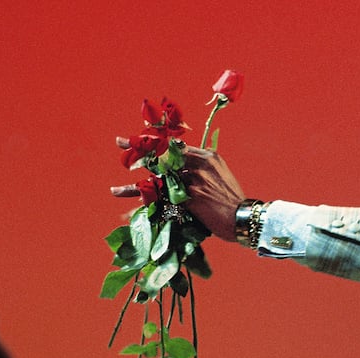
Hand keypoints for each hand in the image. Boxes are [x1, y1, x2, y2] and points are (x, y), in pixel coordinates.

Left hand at [112, 141, 245, 241]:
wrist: (245, 218)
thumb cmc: (233, 202)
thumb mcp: (220, 178)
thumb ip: (202, 171)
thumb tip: (184, 172)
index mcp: (207, 157)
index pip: (176, 145)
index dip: (156, 141)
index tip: (140, 137)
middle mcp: (199, 164)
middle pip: (163, 156)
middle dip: (139, 150)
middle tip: (119, 143)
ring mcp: (194, 180)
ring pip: (157, 181)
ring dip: (133, 188)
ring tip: (115, 190)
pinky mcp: (191, 199)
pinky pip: (162, 204)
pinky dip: (145, 210)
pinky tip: (129, 214)